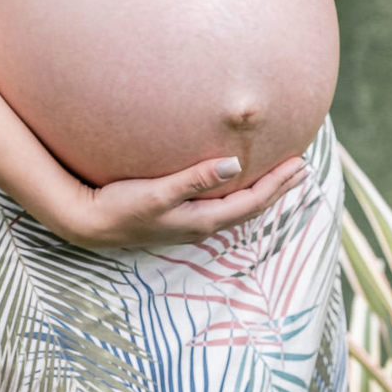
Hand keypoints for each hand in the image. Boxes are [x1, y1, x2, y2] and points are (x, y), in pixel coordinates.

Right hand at [56, 151, 308, 249]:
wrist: (89, 225)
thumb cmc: (120, 206)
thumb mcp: (158, 192)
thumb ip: (196, 179)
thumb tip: (235, 165)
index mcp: (202, 221)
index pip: (252, 202)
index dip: (277, 184)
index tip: (299, 164)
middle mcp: (201, 227)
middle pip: (251, 208)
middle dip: (277, 189)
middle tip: (302, 169)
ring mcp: (189, 225)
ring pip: (237, 209)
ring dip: (260, 193)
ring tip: (278, 178)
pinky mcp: (177, 219)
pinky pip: (221, 207)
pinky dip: (237, 195)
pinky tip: (234, 185)